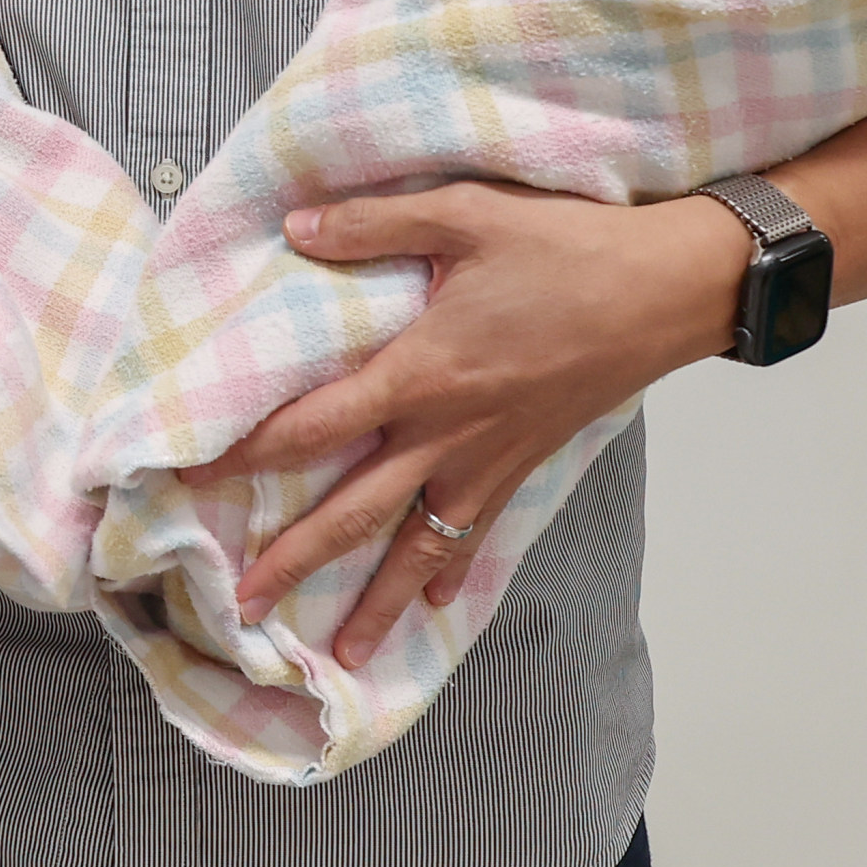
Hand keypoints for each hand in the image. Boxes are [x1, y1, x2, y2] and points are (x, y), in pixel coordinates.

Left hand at [206, 184, 742, 664]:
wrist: (672, 289)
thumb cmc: (572, 248)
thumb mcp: (469, 213)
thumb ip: (376, 222)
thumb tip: (298, 225)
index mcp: (422, 371)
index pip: (314, 425)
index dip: (250, 453)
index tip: (193, 480)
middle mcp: (448, 431)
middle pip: (354, 510)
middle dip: (296, 561)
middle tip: (242, 606)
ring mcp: (490, 457)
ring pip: (419, 545)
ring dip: (377, 601)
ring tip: (340, 653)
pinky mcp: (526, 461)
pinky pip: (476, 530)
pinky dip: (452, 571)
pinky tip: (436, 603)